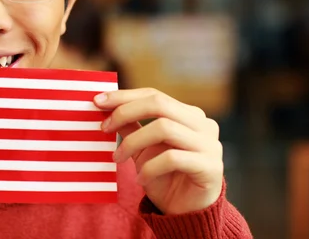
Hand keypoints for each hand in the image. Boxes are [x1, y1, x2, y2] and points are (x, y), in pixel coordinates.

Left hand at [94, 88, 223, 214]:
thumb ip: (130, 126)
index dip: (124, 96)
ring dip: (133, 142)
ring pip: (164, 128)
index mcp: (188, 114)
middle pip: (159, 104)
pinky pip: (172, 158)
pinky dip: (150, 168)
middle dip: (126, 112)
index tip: (98, 101)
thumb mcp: (142, 148)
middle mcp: (203, 124)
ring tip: (118, 158)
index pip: (154, 95)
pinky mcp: (210, 166)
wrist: (187, 213)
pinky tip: (140, 179)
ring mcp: (210, 144)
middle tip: (103, 127)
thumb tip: (104, 106)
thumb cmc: (164, 177)